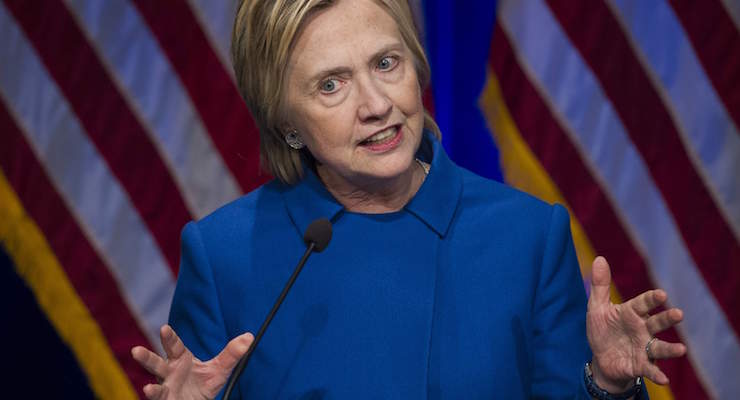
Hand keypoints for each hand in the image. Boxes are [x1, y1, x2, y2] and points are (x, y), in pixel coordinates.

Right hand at [131, 325, 253, 399]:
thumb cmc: (203, 383)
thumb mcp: (219, 369)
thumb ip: (232, 354)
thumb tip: (249, 337)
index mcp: (180, 359)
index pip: (174, 346)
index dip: (169, 338)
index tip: (165, 328)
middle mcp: (169, 372)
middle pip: (156, 363)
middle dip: (146, 357)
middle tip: (135, 351)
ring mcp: (166, 388)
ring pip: (155, 385)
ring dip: (149, 388)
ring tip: (146, 387)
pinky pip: (159, 399)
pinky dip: (154, 396)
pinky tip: (150, 392)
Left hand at [586, 256, 686, 392]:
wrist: (601, 357)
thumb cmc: (603, 330)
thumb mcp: (597, 308)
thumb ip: (600, 285)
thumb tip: (599, 258)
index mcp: (632, 313)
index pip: (643, 303)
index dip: (651, 299)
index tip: (661, 294)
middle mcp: (642, 329)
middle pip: (657, 323)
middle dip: (667, 319)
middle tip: (678, 314)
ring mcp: (643, 348)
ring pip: (659, 347)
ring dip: (670, 349)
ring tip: (681, 349)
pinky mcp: (640, 364)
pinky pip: (650, 369)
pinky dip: (656, 373)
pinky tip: (664, 378)